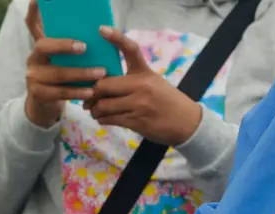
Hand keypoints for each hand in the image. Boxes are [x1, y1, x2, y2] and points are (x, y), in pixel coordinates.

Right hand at [24, 0, 108, 127]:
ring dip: (81, 74)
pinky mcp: (37, 94)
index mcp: (40, 45)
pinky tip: (91, 92)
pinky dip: (77, 92)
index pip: (32, 24)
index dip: (34, 11)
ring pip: (57, 73)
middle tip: (85, 47)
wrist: (44, 106)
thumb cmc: (62, 77)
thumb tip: (99, 30)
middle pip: (44, 46)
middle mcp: (33, 58)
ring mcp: (33, 76)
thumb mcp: (64, 60)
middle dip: (64, 45)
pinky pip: (59, 92)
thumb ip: (73, 46)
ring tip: (100, 73)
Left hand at [85, 26, 201, 145]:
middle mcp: (141, 86)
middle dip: (92, 93)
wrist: (186, 122)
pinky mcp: (136, 121)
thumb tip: (99, 84)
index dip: (116, 38)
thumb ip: (129, 81)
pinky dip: (102, 119)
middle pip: (104, 85)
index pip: (130, 50)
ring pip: (103, 105)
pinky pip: (109, 119)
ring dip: (95, 110)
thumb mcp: (152, 83)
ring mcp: (139, 104)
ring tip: (95, 111)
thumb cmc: (165, 100)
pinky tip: (103, 118)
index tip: (102, 30)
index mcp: (145, 72)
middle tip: (88, 98)